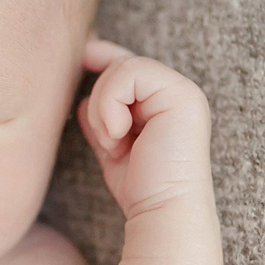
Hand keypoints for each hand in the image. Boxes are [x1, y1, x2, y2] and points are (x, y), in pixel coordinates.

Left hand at [76, 35, 214, 219]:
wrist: (161, 210)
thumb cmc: (139, 185)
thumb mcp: (111, 143)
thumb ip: (102, 116)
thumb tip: (82, 96)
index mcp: (164, 101)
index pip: (129, 66)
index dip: (103, 54)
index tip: (84, 54)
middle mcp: (177, 91)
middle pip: (119, 65)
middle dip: (100, 100)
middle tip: (109, 139)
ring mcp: (182, 91)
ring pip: (122, 67)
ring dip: (104, 108)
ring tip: (116, 142)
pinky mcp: (182, 95)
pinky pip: (130, 74)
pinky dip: (111, 106)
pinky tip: (121, 136)